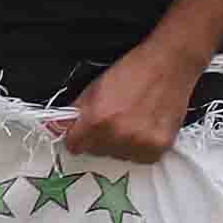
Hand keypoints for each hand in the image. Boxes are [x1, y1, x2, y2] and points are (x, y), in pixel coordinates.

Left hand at [48, 42, 192, 163]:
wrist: (169, 64)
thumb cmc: (133, 72)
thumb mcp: (94, 88)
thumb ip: (74, 112)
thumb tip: (53, 127)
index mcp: (97, 119)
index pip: (73, 146)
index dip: (77, 136)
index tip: (83, 131)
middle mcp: (118, 135)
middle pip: (95, 151)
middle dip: (99, 138)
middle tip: (114, 118)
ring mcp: (139, 143)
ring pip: (117, 156)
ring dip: (121, 143)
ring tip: (132, 120)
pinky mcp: (158, 148)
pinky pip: (139, 158)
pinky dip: (140, 147)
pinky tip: (145, 127)